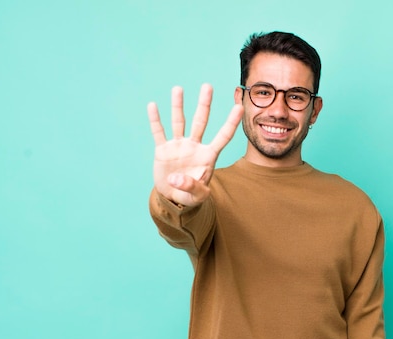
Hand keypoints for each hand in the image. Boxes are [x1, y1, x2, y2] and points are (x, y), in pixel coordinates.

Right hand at [148, 83, 242, 206]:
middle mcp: (194, 146)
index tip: (239, 107)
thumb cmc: (191, 196)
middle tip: (207, 86)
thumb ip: (191, 188)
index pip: (223, 136)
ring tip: (178, 88)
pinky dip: (155, 120)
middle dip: (204, 104)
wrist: (173, 197)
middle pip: (200, 121)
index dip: (231, 123)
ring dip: (178, 106)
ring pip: (179, 122)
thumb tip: (177, 178)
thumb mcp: (197, 196)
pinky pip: (159, 132)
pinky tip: (153, 106)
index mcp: (208, 155)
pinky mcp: (163, 150)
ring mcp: (178, 146)